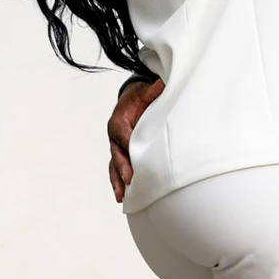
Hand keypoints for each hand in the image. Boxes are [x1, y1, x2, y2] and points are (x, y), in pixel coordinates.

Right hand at [107, 77, 161, 202]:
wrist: (131, 98)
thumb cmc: (138, 96)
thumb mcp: (144, 91)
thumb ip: (153, 90)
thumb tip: (164, 83)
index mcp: (118, 120)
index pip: (122, 134)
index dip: (126, 146)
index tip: (133, 156)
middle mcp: (115, 135)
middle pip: (117, 153)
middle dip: (122, 167)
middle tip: (128, 179)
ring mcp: (117, 146)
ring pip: (114, 165)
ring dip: (117, 180)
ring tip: (121, 195)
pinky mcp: (121, 154)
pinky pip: (116, 169)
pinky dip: (118, 182)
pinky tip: (122, 195)